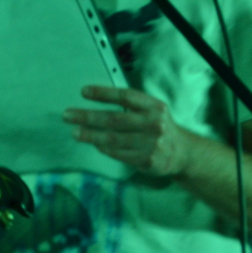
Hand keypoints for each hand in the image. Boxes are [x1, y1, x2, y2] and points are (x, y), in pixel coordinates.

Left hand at [63, 86, 192, 176]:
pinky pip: (118, 154)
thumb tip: (97, 99)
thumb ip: (131, 105)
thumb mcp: (152, 110)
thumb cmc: (159, 127)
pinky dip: (103, 148)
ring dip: (91, 135)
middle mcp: (153, 124)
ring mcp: (151, 144)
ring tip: (75, 132)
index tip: (83, 92)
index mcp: (154, 106)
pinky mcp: (147, 160)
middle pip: (114, 119)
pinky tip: (94, 144)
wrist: (183, 153)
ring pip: (113, 139)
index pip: (125, 96)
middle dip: (87, 116)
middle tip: (68, 115)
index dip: (103, 93)